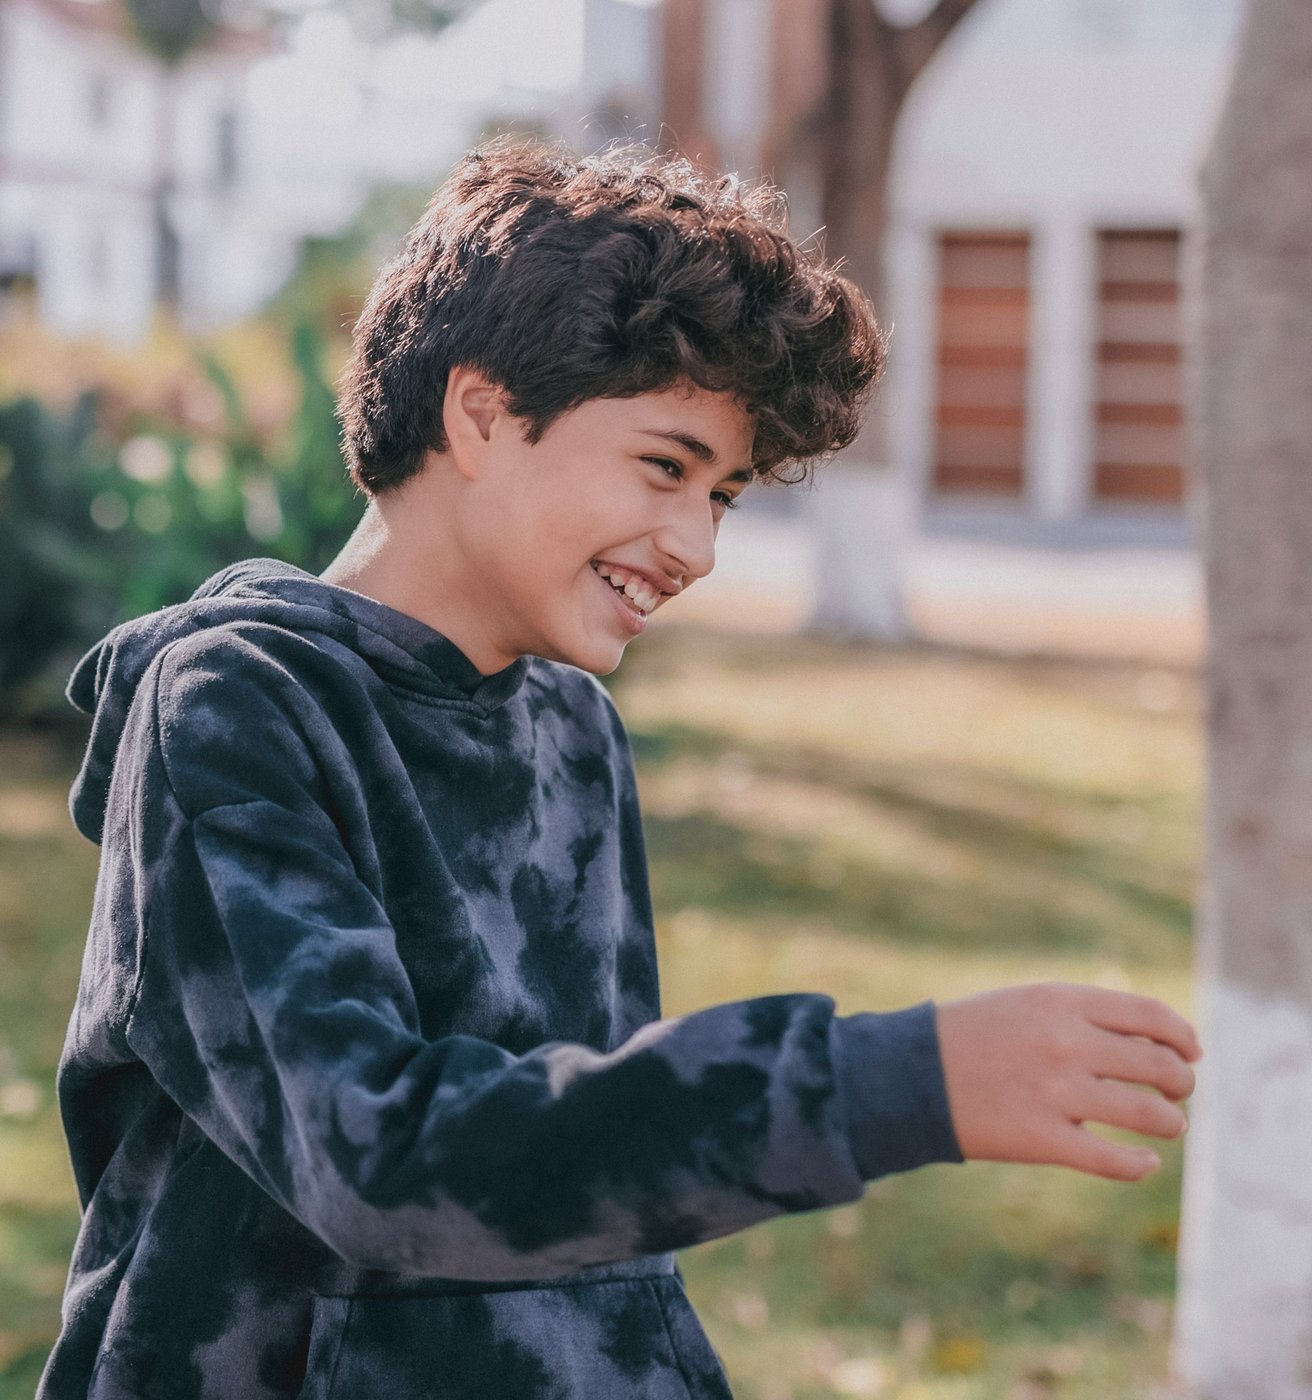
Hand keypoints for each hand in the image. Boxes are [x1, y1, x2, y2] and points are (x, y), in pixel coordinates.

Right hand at [935, 982, 1201, 1180]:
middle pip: (1159, 1066)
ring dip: (1170, 1123)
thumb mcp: (1029, 1005)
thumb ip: (1087, 1015)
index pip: (1152, 1016)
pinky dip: (1139, 1164)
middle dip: (1181, 1083)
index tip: (1191, 1053)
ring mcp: (1056, 1093)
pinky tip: (1143, 1162)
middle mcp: (1066, 1043)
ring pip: (1149, 1114)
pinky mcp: (1042, 1140)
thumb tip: (1159, 1042)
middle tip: (1178, 1093)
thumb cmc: (975, 1036)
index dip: (1183, 1037)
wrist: (909, 1074)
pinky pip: (1114, 1159)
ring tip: (1167, 1125)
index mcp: (1063, 1002)